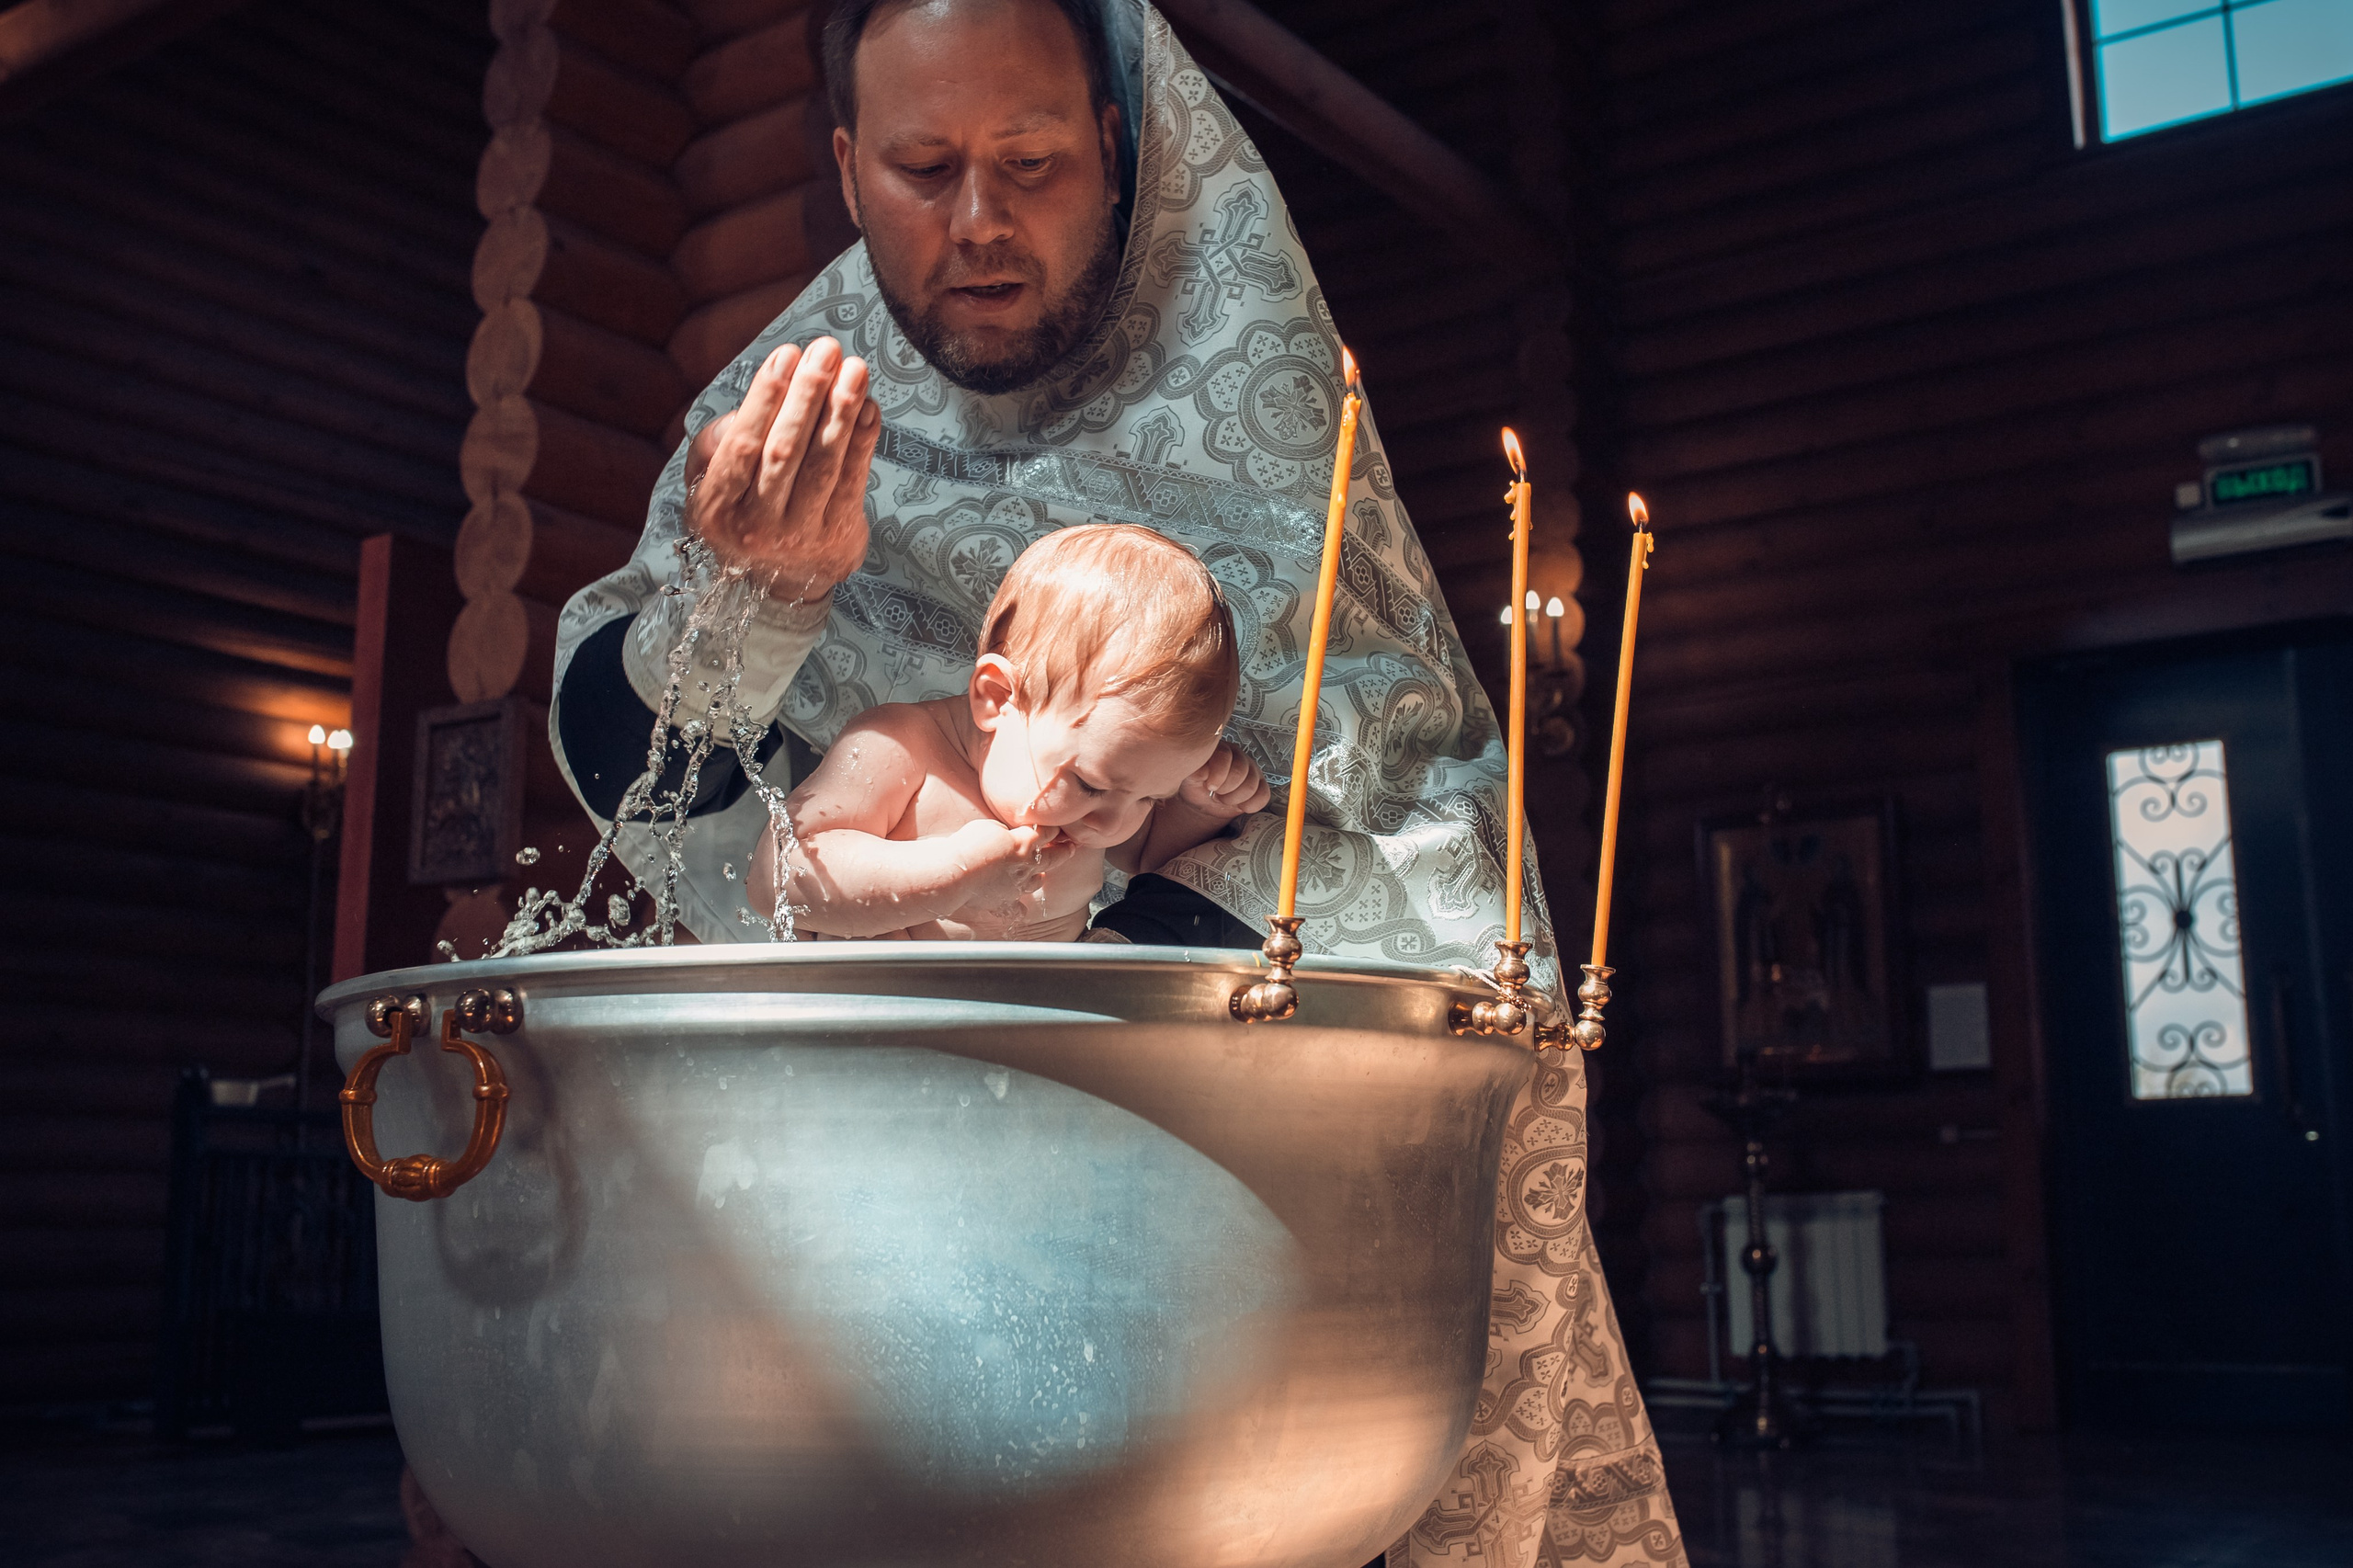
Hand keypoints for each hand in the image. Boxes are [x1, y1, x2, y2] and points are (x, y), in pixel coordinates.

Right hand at [688, 337, 881, 599]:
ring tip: (855, 369)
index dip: (765, 399)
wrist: (777, 583)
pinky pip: (852, 482)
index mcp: (717, 507)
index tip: (786, 355)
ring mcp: (799, 535)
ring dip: (841, 412)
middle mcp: (756, 525)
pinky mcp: (838, 537)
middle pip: (784, 452)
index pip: (742, 446)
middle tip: (826, 351)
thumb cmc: (743, 512)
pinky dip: (863, 442)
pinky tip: (869, 407)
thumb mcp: (709, 486)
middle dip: (808, 396)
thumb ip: (714, 446)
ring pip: (822, 465)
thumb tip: (745, 411)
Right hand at [945, 819, 1074, 919]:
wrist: (954, 873)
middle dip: (1063, 852)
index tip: (1057, 827)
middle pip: (1053, 858)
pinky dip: (1017, 908)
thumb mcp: (989, 826)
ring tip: (1039, 876)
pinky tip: (1019, 909)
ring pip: (1036, 883)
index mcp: (1025, 843)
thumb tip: (1007, 836)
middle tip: (1071, 849)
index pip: (1047, 832)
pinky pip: (1015, 908)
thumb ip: (1004, 831)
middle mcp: (1026, 865)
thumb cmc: (968, 845)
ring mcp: (1017, 886)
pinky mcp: (1004, 902)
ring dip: (1038, 878)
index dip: (1053, 829)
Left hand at [1176, 743, 1270, 819]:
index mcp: (1219, 749)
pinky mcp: (1260, 784)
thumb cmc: (1196, 785)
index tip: (1209, 786)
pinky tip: (1239, 806)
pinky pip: (1263, 795)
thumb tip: (1204, 772)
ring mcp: (1251, 769)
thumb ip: (1195, 770)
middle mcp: (1237, 755)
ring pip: (1251, 785)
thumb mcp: (1189, 777)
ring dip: (1235, 799)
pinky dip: (1251, 805)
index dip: (1219, 773)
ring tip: (1224, 799)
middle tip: (1216, 793)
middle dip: (1225, 789)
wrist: (1203, 801)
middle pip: (1240, 771)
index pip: (1225, 756)